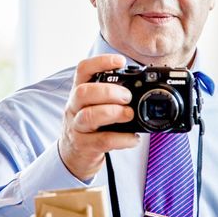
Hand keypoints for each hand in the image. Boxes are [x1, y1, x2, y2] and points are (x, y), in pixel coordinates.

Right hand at [59, 54, 138, 180]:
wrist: (73, 155)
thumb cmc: (90, 125)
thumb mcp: (94, 105)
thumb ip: (111, 94)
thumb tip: (144, 86)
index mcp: (79, 91)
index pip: (83, 69)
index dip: (100, 62)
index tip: (120, 61)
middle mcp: (74, 107)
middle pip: (83, 92)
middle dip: (108, 91)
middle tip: (127, 96)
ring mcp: (76, 127)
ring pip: (89, 116)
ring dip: (113, 113)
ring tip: (129, 114)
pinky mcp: (84, 146)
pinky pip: (103, 141)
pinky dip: (122, 139)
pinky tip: (133, 138)